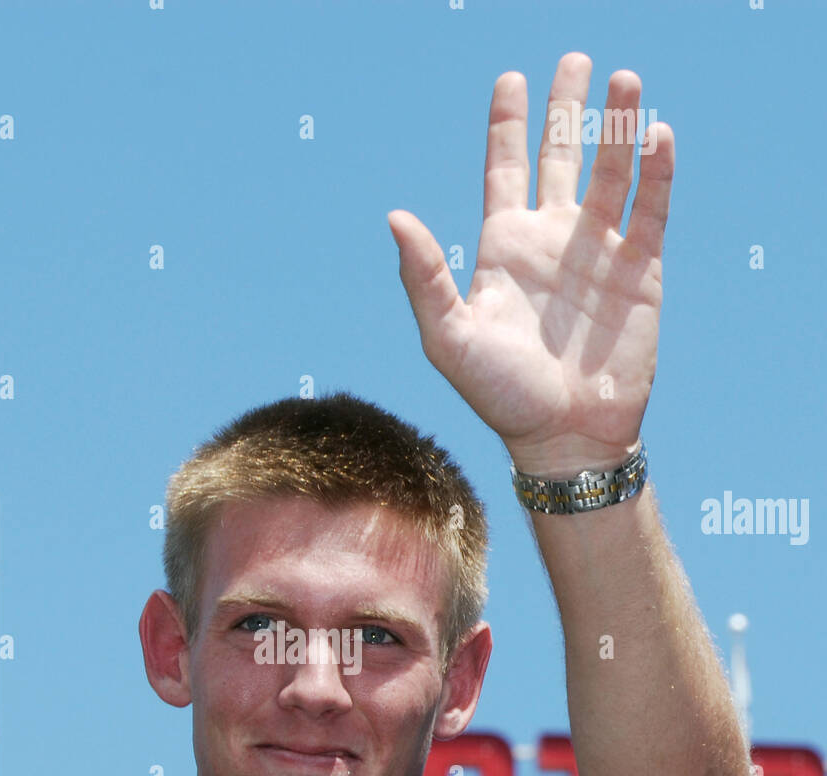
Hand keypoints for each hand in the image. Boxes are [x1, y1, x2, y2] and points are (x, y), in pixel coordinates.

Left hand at [388, 52, 672, 475]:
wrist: (566, 437)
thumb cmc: (501, 395)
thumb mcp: (450, 338)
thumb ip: (425, 277)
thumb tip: (395, 216)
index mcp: (504, 248)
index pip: (505, 170)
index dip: (508, 125)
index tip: (511, 78)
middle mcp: (551, 240)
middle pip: (560, 156)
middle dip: (566, 108)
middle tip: (575, 59)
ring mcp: (598, 252)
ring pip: (611, 172)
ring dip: (617, 126)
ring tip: (622, 79)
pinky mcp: (640, 271)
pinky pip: (651, 209)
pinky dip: (656, 171)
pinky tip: (657, 133)